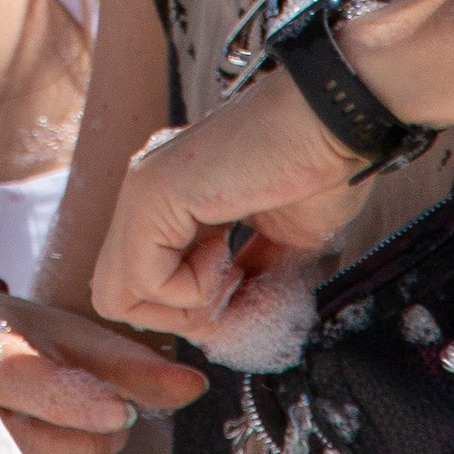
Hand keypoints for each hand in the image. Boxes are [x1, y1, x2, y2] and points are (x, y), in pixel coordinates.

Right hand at [0, 285, 205, 453]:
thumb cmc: (21, 342)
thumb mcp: (72, 338)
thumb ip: (133, 366)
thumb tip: (196, 387)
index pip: (24, 382)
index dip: (76, 403)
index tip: (121, 413)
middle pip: (34, 443)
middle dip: (92, 438)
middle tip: (115, 414)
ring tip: (77, 427)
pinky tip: (54, 453)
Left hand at [91, 69, 376, 339]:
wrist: (336, 125)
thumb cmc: (320, 169)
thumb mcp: (279, 246)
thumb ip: (245, 284)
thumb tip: (227, 327)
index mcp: (171, 197)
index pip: (142, 281)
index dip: (188, 306)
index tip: (240, 284)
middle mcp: (146, 189)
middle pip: (117, 293)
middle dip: (178, 314)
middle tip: (231, 286)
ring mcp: (142, 188)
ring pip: (116, 294)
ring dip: (185, 304)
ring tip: (232, 266)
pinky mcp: (151, 193)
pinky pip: (143, 280)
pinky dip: (192, 289)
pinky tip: (227, 252)